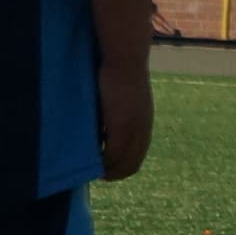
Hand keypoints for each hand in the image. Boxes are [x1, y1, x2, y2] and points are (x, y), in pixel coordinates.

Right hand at [96, 63, 152, 181]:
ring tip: (93, 171)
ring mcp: (133, 129)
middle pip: (131, 165)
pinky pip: (111, 153)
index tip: (107, 169)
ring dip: (107, 170)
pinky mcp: (120, 125)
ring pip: (122, 162)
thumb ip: (118, 115)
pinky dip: (102, 162)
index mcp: (144, 125)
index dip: (122, 167)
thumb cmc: (119, 74)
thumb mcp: (124, 100)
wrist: (125, 59)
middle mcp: (142, 130)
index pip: (137, 157)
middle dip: (115, 173)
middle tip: (98, 174)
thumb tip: (103, 127)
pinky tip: (91, 161)